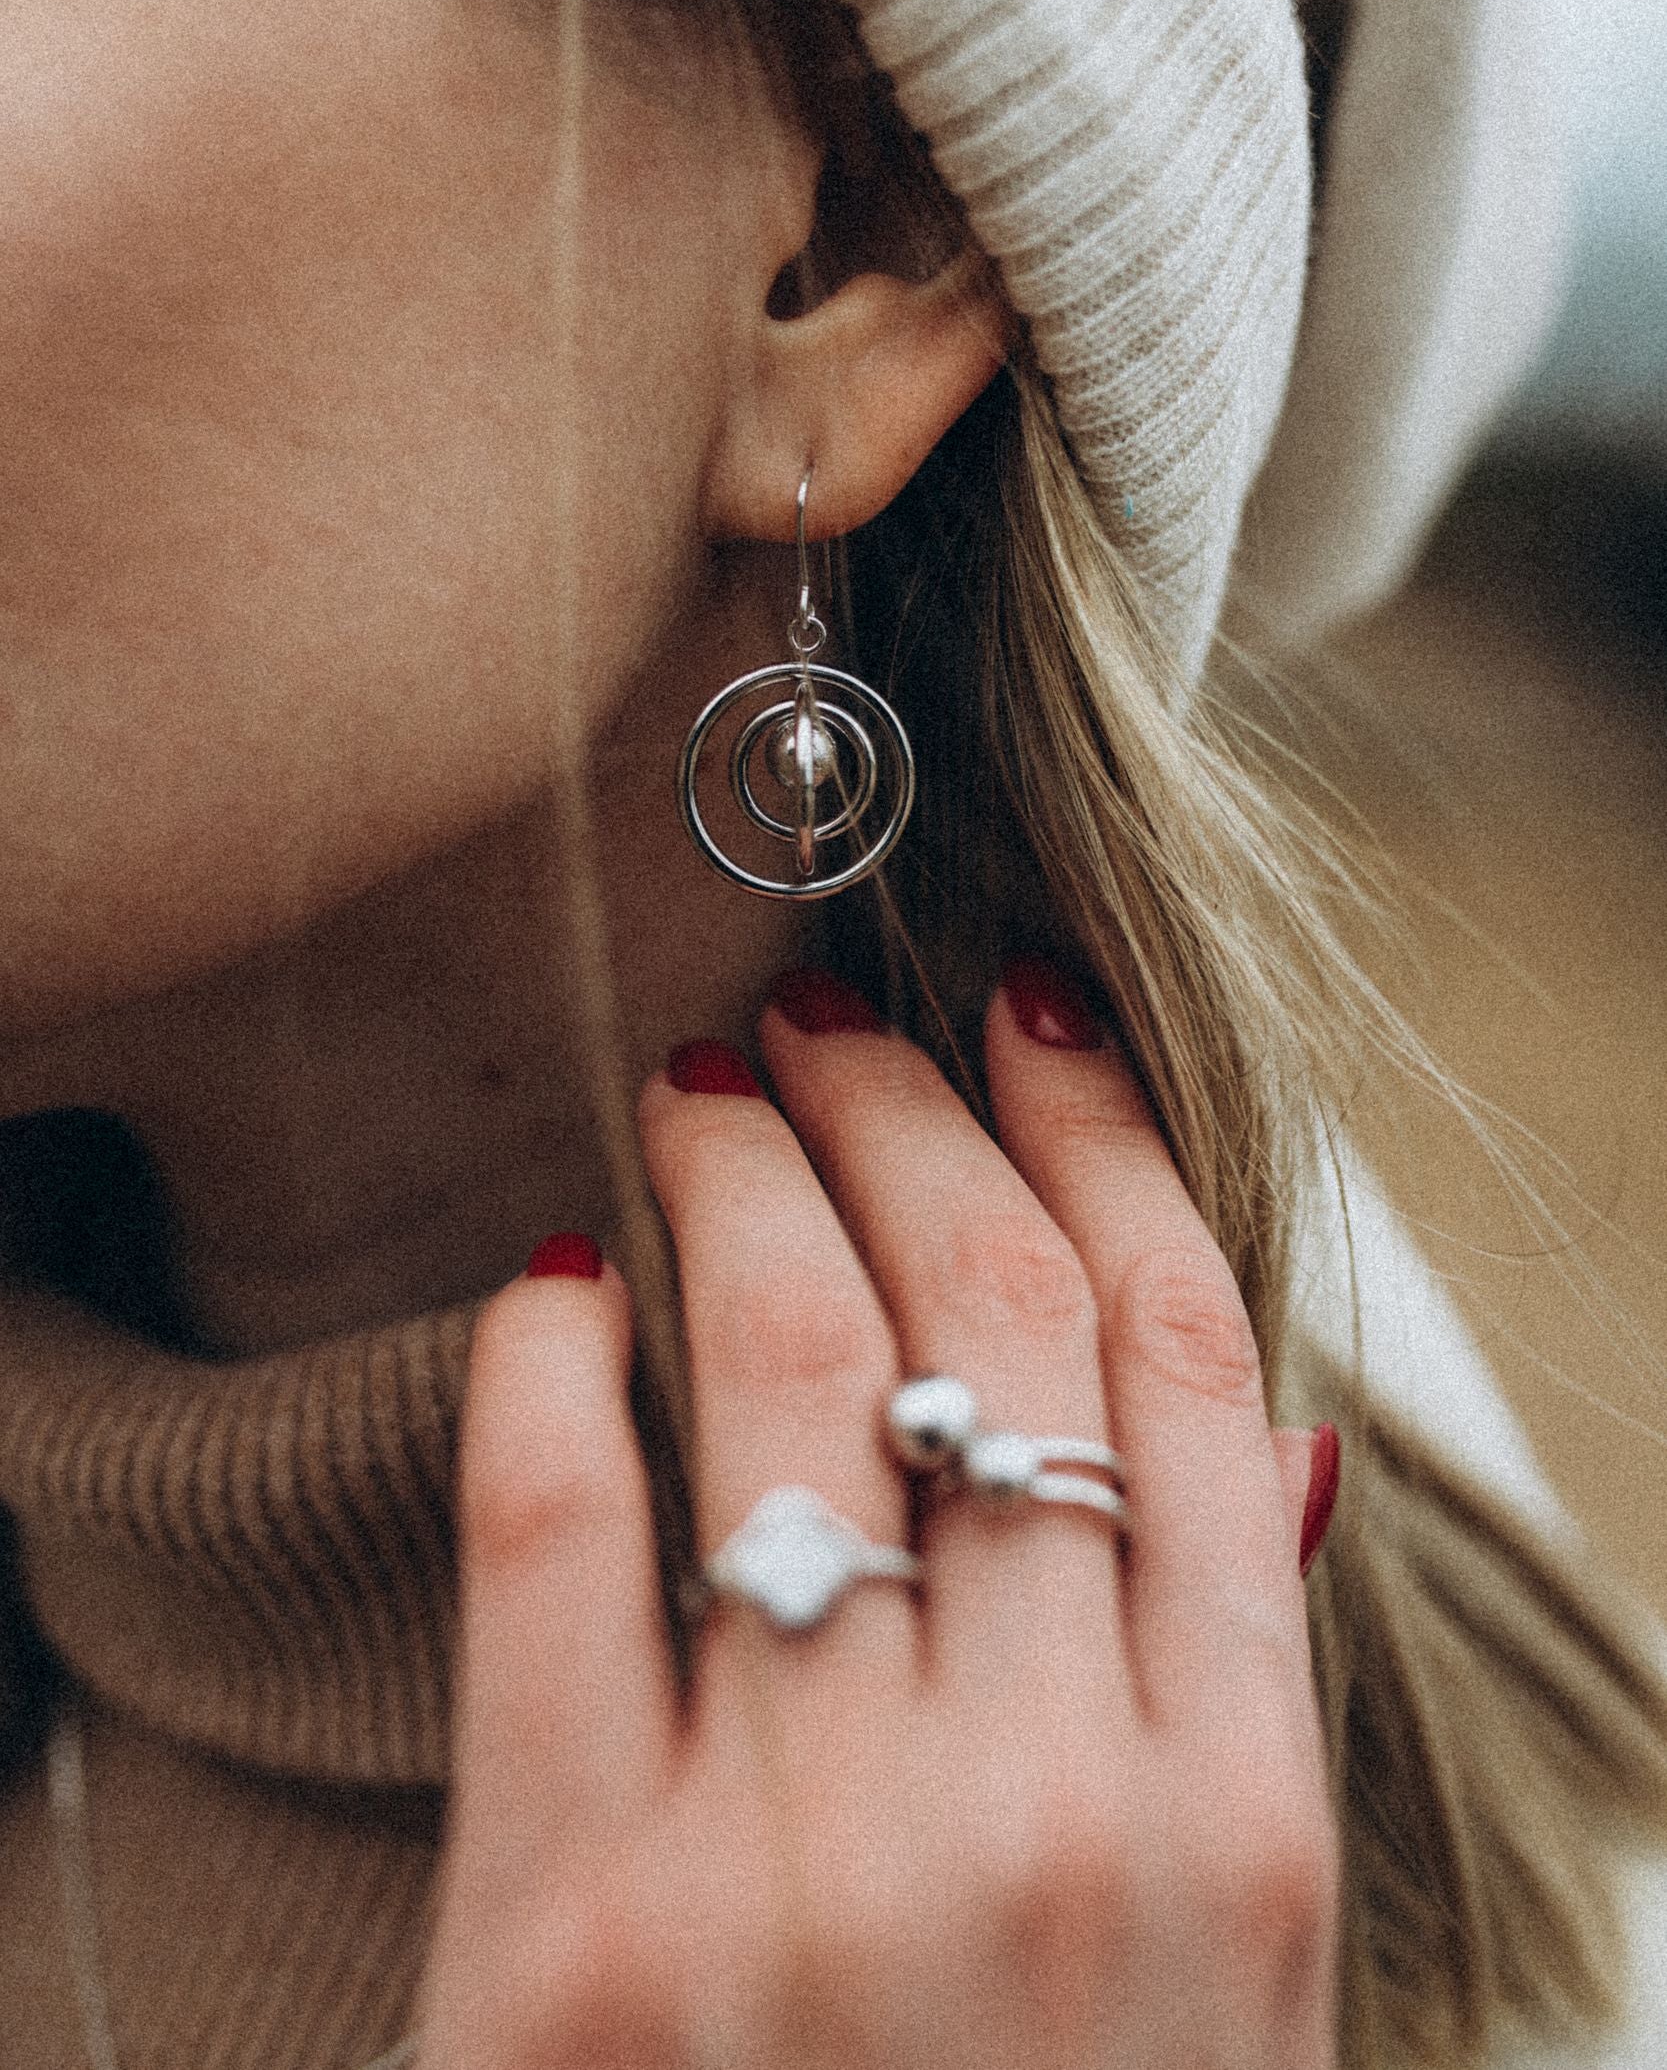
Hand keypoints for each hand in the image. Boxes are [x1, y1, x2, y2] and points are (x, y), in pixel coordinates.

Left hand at [419, 962, 1339, 2067]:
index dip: (1102, 1135)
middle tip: (835, 1017)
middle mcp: (1042, 1812)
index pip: (1189, 1350)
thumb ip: (1245, 1715)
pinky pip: (553, 1542)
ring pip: (795, 1376)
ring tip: (711, 1084)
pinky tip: (553, 1284)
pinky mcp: (564, 1936)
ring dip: (749, 1179)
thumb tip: (1283, 1451)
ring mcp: (800, 1869)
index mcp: (1235, 1819)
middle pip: (994, 1315)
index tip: (1030, 1018)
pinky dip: (544, 1367)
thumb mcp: (1236, 2000)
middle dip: (911, 1112)